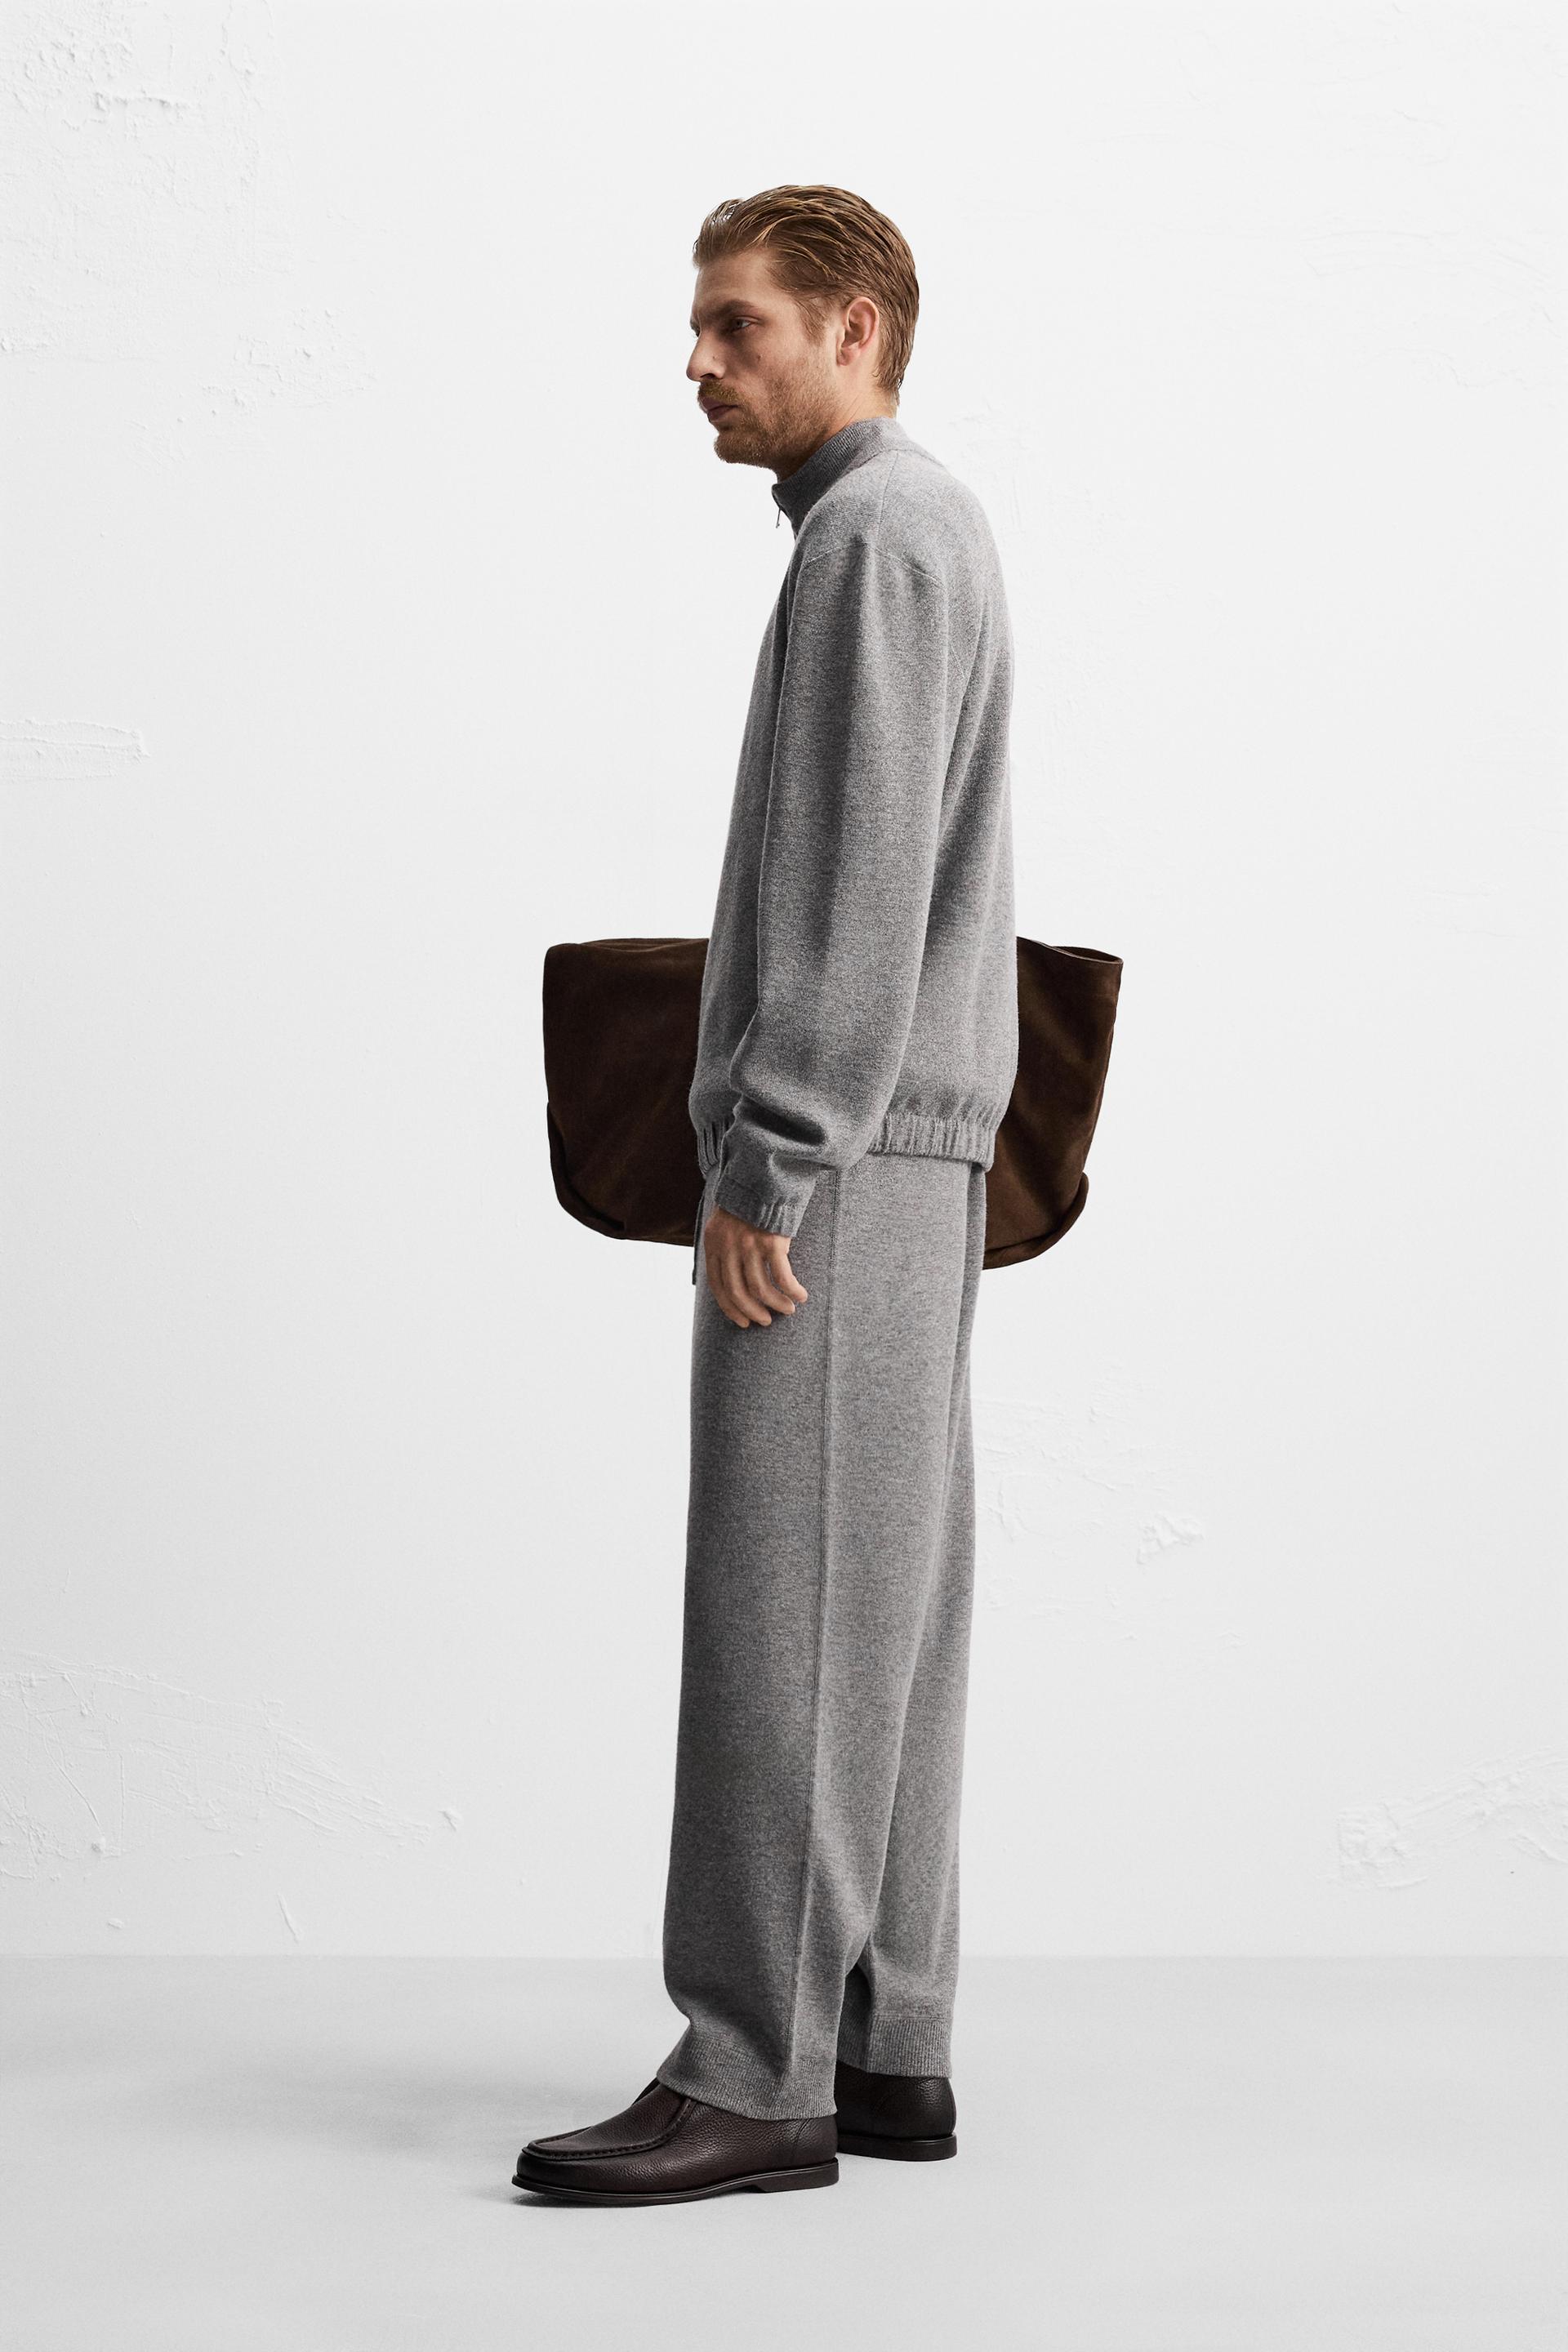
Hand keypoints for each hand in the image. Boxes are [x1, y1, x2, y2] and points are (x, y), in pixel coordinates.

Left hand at [702, 1203, 809, 1329]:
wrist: (764, 1170)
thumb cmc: (749, 1199)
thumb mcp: (725, 1222)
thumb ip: (724, 1246)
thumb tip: (731, 1275)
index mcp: (714, 1244)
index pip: (718, 1287)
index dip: (731, 1309)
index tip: (743, 1322)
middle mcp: (729, 1247)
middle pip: (738, 1292)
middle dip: (753, 1311)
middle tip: (766, 1321)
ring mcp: (749, 1245)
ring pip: (761, 1288)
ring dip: (776, 1304)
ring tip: (788, 1309)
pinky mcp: (772, 1242)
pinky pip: (783, 1277)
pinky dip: (792, 1291)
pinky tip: (801, 1295)